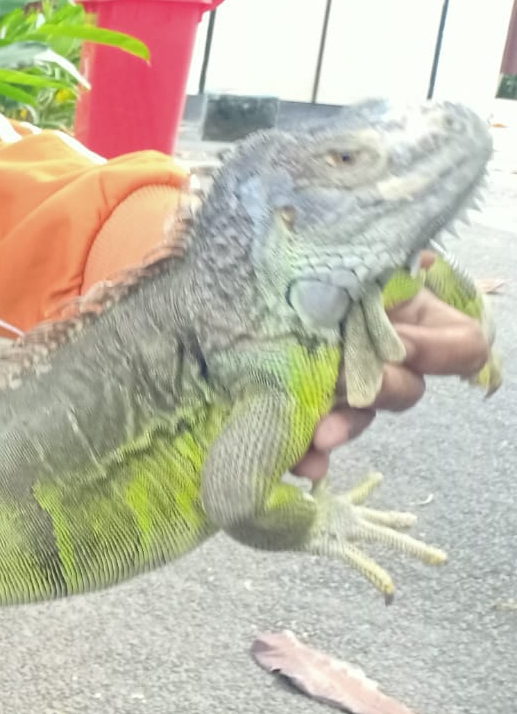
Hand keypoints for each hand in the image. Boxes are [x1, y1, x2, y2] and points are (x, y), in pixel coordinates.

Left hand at [293, 257, 492, 479]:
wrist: (250, 265)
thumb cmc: (308, 252)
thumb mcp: (348, 253)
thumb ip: (386, 266)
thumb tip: (421, 264)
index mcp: (412, 314)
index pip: (463, 345)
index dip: (437, 351)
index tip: (400, 346)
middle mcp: (386, 353)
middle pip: (406, 389)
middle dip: (377, 389)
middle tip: (343, 382)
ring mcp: (348, 380)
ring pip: (360, 417)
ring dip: (343, 427)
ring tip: (318, 436)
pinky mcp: (307, 399)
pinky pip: (315, 433)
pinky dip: (307, 450)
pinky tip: (297, 461)